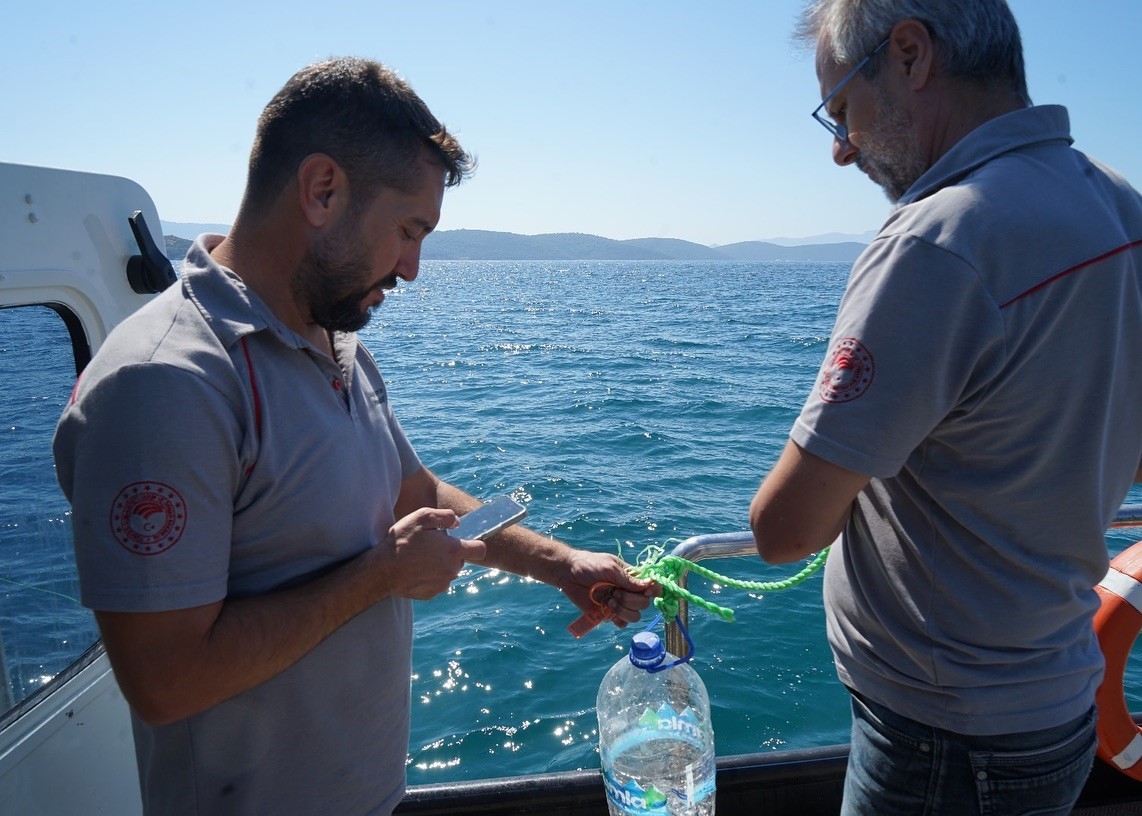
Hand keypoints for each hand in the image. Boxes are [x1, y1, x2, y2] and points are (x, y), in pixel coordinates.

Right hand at [369, 507, 486, 599]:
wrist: (381, 571)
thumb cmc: (401, 541)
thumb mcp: (422, 517)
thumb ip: (445, 516)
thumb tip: (457, 522)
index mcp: (454, 551)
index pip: (480, 549)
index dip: (475, 543)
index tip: (463, 540)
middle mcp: (452, 570)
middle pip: (461, 560)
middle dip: (450, 553)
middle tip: (430, 545)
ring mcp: (442, 584)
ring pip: (448, 572)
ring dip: (439, 565)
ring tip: (419, 557)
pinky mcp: (431, 594)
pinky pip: (436, 583)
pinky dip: (429, 577)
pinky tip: (414, 570)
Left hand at [559, 551, 657, 627]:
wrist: (567, 573)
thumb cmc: (589, 564)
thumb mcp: (610, 567)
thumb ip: (628, 579)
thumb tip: (650, 585)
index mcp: (631, 578)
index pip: (652, 587)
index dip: (653, 591)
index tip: (646, 591)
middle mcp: (628, 592)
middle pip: (644, 604)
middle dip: (631, 600)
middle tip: (615, 592)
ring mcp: (619, 604)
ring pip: (635, 616)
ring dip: (624, 610)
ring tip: (609, 601)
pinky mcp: (608, 614)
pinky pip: (621, 624)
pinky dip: (616, 619)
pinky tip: (605, 609)